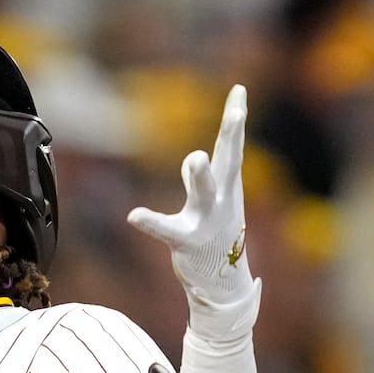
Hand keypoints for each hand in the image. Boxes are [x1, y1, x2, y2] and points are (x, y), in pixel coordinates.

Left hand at [128, 84, 259, 341]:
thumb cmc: (218, 237)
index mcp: (228, 186)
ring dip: (200, 176)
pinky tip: (134, 216)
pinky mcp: (188, 242)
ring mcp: (208, 221)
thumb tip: (196, 158)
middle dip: (232, 135)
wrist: (223, 283)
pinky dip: (151, 222)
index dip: (235, 118)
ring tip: (194, 157)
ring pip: (204, 194)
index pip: (232, 146)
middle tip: (238, 110)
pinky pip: (167, 229)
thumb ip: (205, 176)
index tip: (239, 89)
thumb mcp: (217, 202)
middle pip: (229, 161)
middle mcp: (222, 199)